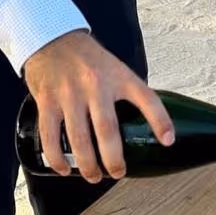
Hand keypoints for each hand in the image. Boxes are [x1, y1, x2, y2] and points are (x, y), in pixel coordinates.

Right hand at [22, 31, 173, 183]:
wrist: (52, 38)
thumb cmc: (87, 57)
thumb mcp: (115, 66)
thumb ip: (126, 91)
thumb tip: (147, 122)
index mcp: (118, 75)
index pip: (147, 98)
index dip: (160, 120)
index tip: (167, 141)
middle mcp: (95, 84)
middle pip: (108, 130)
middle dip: (114, 160)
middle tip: (118, 173)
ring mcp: (69, 94)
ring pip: (79, 139)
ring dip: (87, 165)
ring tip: (94, 176)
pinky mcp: (47, 101)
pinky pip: (50, 136)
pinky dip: (57, 158)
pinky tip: (64, 169)